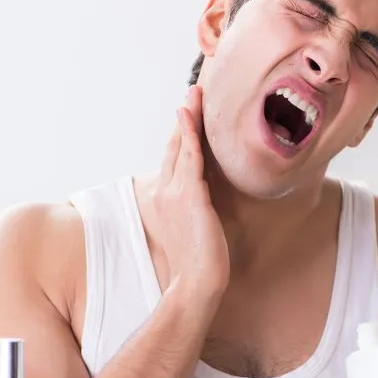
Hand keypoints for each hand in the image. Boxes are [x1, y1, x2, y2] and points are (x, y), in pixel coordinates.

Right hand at [152, 85, 228, 302]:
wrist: (197, 284)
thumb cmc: (200, 264)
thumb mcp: (198, 230)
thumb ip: (199, 210)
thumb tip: (209, 202)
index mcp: (169, 200)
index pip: (175, 160)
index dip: (181, 136)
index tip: (189, 115)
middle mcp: (168, 192)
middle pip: (175, 147)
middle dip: (184, 119)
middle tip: (192, 93)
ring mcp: (177, 192)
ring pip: (182, 146)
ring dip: (188, 117)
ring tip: (195, 93)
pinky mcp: (190, 195)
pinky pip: (190, 157)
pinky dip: (189, 134)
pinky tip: (191, 116)